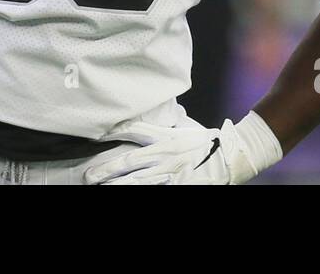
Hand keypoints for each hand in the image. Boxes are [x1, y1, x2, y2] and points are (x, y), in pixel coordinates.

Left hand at [83, 112, 282, 184]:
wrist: (230, 156)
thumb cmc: (201, 141)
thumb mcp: (175, 131)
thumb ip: (150, 129)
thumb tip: (122, 125)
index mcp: (164, 144)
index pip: (133, 145)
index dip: (112, 149)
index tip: (94, 154)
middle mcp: (166, 161)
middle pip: (131, 168)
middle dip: (108, 174)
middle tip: (89, 179)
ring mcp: (173, 178)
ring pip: (141, 184)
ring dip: (120, 187)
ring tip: (104, 189)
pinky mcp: (181, 188)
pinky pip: (158, 192)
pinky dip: (144, 193)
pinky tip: (131, 195)